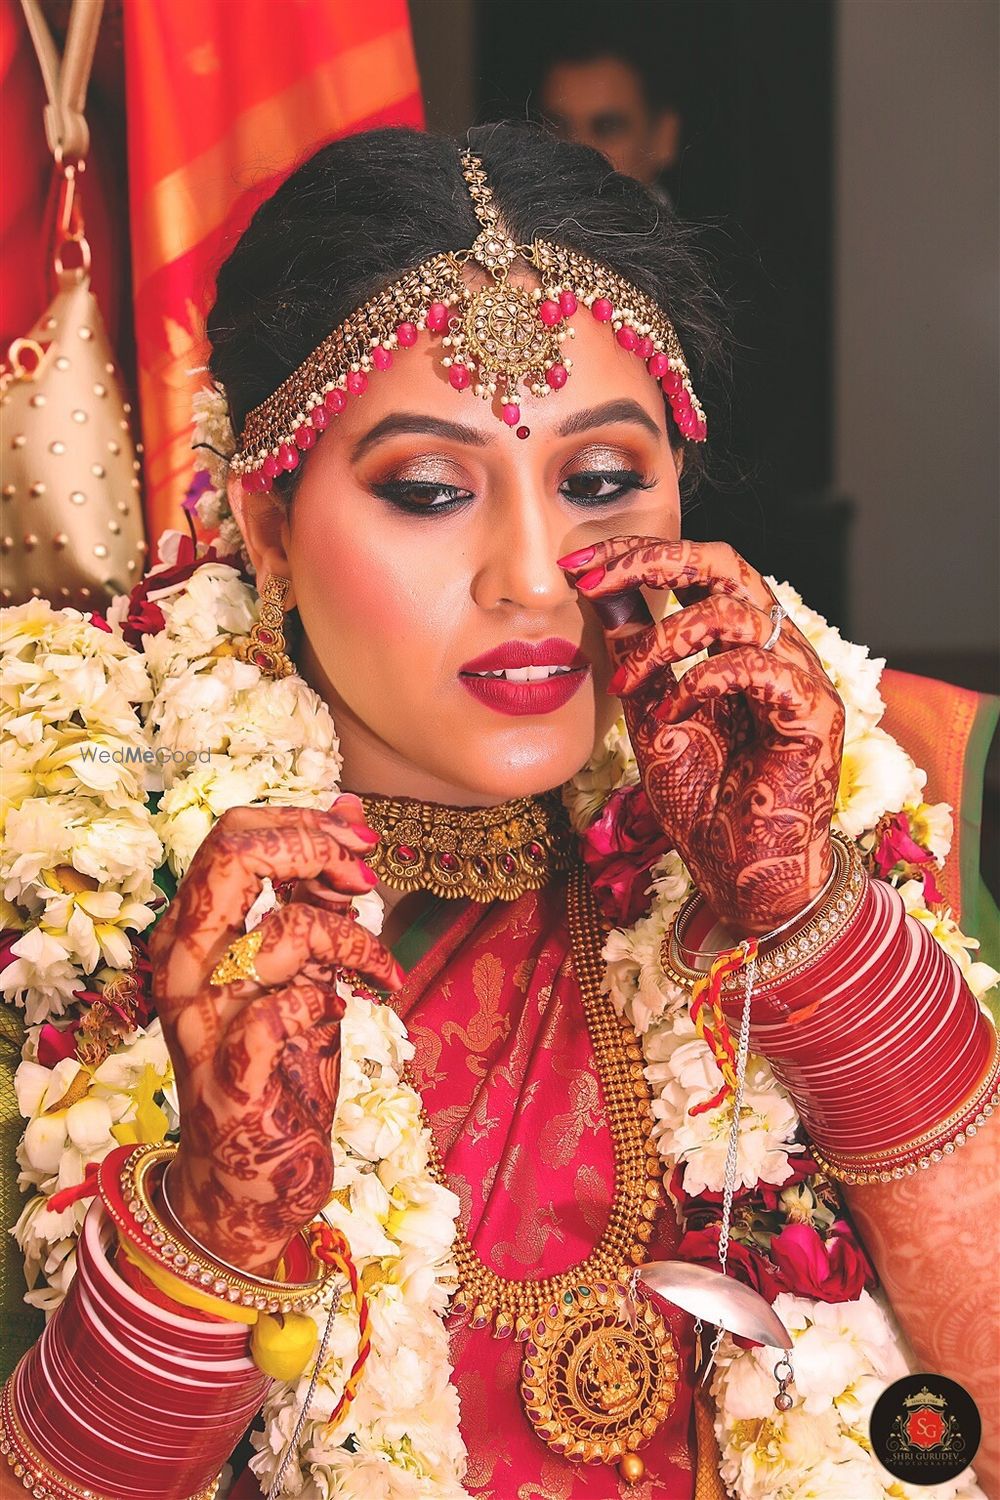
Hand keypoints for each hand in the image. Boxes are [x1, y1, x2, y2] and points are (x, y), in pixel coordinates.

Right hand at [147, 796, 402, 1274]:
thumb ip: (316, 888)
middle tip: (363, 878)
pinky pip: (285, 1011)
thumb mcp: (304, 963)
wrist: (249, 1178)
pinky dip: (329, 1001)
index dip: (305, 824)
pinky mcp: (234, 1075)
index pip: (235, 835)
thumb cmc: (279, 1065)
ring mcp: (206, 1021)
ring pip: (283, 932)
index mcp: (196, 931)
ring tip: (378, 967)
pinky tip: (346, 1011)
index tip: (359, 845)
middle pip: (233, 856)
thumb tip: (350, 810)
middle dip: (313, 848)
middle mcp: (187, 966)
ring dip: (353, 938)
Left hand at [562, 538, 844, 933]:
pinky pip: (759, 666)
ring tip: (628, 677)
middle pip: (726, 564)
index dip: (638, 555)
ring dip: (665, 637)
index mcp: (741, 645)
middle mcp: (777, 650)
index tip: (574, 563)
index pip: (697, 571)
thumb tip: (600, 588)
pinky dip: (702, 680)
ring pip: (735, 612)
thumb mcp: (648, 711)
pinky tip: (671, 711)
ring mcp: (801, 679)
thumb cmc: (702, 801)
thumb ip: (634, 651)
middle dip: (653, 559)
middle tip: (591, 574)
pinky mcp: (815, 713)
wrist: (736, 872)